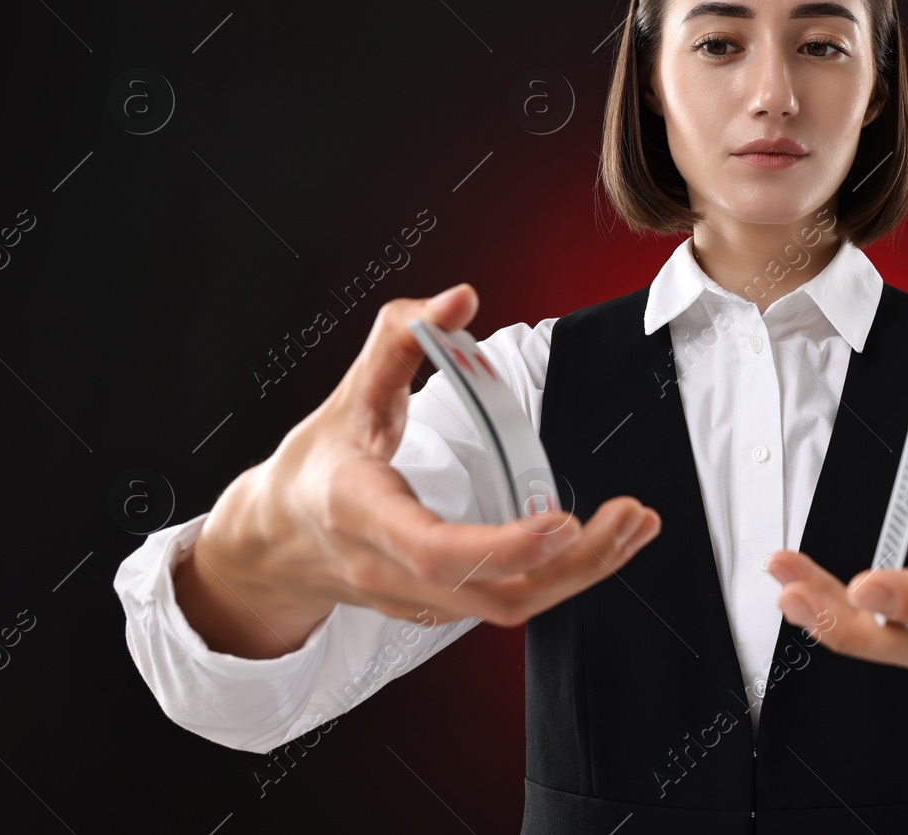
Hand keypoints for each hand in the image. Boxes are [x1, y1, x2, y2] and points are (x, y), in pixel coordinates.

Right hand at [175, 284, 661, 658]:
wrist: (274, 544)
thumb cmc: (314, 466)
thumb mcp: (348, 396)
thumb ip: (399, 339)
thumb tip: (458, 298)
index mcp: (363, 513)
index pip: (436, 549)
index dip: (504, 544)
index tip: (562, 521)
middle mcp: (392, 569)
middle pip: (494, 592)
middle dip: (573, 563)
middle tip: (629, 517)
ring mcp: (417, 600)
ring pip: (510, 607)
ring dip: (581, 573)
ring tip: (633, 526)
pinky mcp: (438, 608)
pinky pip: (506, 603)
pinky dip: (559, 577)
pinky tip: (597, 543)